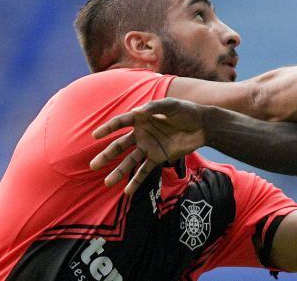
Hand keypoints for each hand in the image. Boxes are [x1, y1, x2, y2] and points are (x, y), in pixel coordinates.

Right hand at [88, 97, 209, 195]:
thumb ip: (155, 107)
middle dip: (107, 155)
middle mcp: (142, 134)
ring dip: (119, 172)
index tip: (96, 135)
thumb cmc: (186, 111)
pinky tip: (127, 191)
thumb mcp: (171, 105)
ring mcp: (149, 147)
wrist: (203, 126)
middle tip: (93, 165)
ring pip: (130, 161)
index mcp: (142, 118)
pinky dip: (136, 181)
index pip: (121, 123)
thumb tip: (138, 111)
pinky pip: (145, 171)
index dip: (108, 128)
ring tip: (107, 183)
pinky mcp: (158, 158)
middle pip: (120, 145)